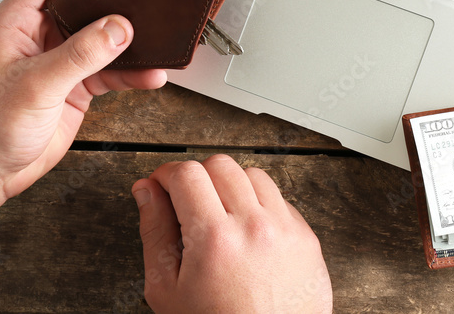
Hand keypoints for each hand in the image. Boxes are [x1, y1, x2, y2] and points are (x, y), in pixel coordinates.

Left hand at [0, 0, 167, 200]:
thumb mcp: (35, 84)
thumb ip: (80, 54)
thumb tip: (117, 27)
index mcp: (15, 22)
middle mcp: (38, 37)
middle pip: (83, 2)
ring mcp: (57, 61)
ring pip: (102, 37)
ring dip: (129, 39)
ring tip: (155, 35)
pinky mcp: (73, 86)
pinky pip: (110, 70)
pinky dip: (132, 71)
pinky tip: (150, 73)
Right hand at [132, 156, 332, 313]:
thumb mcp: (167, 289)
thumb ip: (154, 232)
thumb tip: (146, 191)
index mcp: (214, 239)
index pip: (186, 174)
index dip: (166, 174)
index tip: (161, 185)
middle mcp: (254, 226)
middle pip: (220, 165)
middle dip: (197, 178)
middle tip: (187, 203)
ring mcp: (285, 229)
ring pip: (253, 174)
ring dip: (231, 187)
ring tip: (220, 219)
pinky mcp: (306, 237)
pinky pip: (280, 200)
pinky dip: (260, 206)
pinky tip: (247, 233)